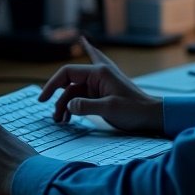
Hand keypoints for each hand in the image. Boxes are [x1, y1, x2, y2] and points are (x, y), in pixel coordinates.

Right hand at [38, 36, 163, 134]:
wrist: (152, 116)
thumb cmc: (135, 110)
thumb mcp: (110, 109)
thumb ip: (87, 106)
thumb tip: (68, 105)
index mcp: (99, 72)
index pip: (68, 73)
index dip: (52, 85)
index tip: (42, 99)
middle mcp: (98, 75)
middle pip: (69, 83)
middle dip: (59, 99)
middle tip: (54, 117)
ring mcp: (99, 85)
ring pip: (74, 92)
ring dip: (66, 105)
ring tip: (62, 122)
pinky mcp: (101, 95)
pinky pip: (82, 98)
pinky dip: (74, 106)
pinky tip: (69, 116)